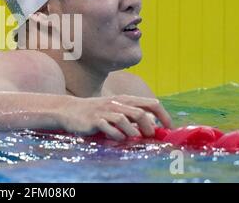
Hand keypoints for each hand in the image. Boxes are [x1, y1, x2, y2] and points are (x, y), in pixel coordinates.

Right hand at [58, 95, 172, 140]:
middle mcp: (116, 103)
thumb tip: (153, 126)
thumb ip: (131, 114)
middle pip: (140, 113)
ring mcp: (105, 111)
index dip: (164, 116)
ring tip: (134, 138)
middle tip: (150, 137)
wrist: (69, 110)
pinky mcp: (94, 120)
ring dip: (134, 133)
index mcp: (125, 99)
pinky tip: (118, 138)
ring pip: (126, 120)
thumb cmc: (95, 111)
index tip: (168, 128)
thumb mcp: (115, 108)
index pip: (151, 103)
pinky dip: (117, 135)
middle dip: (149, 128)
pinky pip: (110, 128)